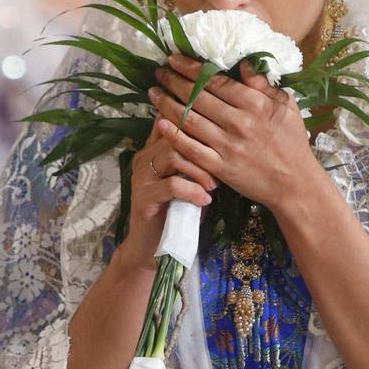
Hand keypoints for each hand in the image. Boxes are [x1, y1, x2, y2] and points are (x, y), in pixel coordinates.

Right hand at [122, 114, 216, 268]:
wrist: (154, 249)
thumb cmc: (179, 213)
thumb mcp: (191, 181)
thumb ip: (198, 160)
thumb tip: (227, 140)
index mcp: (153, 149)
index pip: (170, 121)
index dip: (193, 120)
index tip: (219, 127)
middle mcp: (144, 158)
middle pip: (175, 134)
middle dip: (203, 149)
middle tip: (221, 168)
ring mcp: (141, 177)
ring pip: (173, 155)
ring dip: (200, 170)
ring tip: (213, 187)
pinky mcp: (143, 198)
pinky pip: (172, 185)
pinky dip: (193, 191)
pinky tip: (204, 201)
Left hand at [150, 55, 320, 213]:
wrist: (294, 183)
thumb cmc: (292, 142)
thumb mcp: (286, 106)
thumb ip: (263, 84)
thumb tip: (242, 62)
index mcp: (254, 104)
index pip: (215, 81)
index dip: (191, 68)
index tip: (174, 59)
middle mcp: (238, 122)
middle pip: (197, 97)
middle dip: (173, 81)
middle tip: (159, 72)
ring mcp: (227, 146)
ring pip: (190, 120)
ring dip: (167, 104)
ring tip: (153, 93)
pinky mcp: (220, 167)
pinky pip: (191, 149)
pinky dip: (174, 135)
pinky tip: (160, 123)